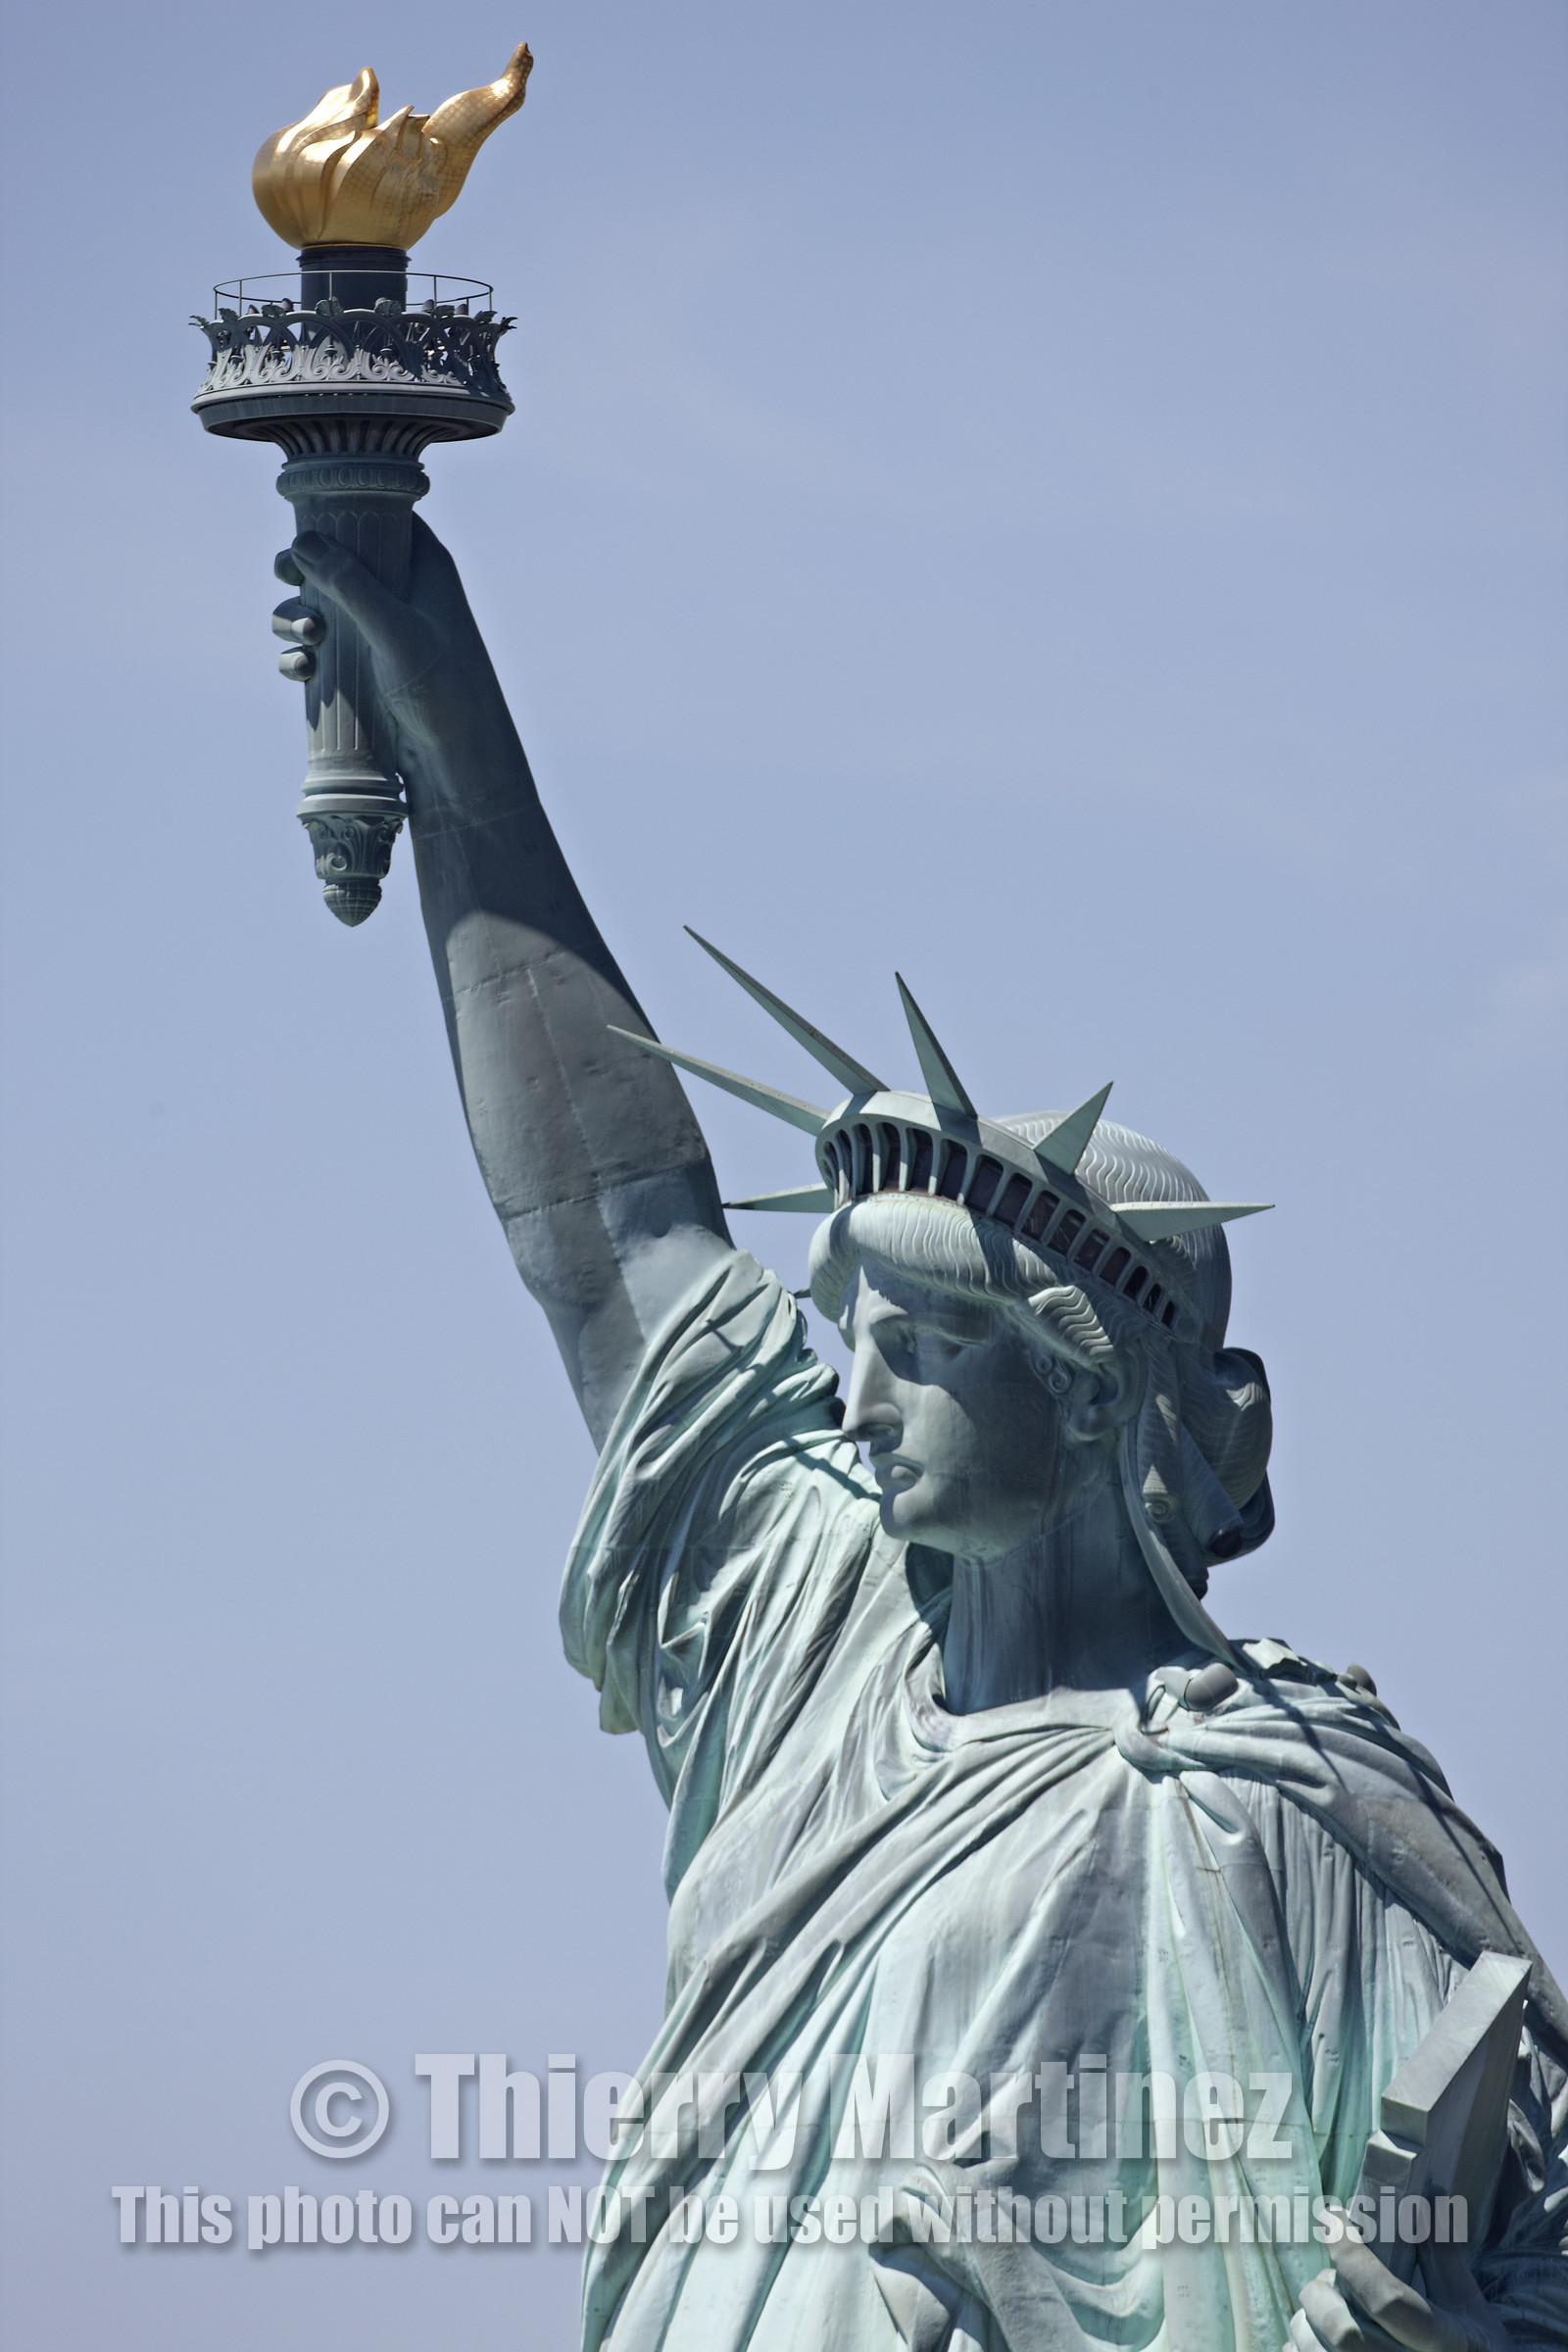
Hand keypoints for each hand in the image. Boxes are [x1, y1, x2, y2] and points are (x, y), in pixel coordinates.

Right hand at [269, 516, 527, 821]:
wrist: (460, 763)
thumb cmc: (445, 691)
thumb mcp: (396, 631)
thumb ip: (352, 586)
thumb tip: (302, 543)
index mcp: (424, 567)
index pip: (380, 517)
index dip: (339, 515)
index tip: (303, 526)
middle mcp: (401, 594)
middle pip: (337, 560)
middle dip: (304, 570)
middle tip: (287, 576)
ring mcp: (379, 634)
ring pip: (319, 607)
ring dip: (297, 617)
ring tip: (307, 638)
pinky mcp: (363, 672)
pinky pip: (319, 652)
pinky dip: (301, 656)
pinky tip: (300, 671)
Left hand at [1285, 2215, 1512, 2350]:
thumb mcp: (1473, 2312)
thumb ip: (1445, 2260)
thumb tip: (1429, 2196)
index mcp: (1446, 2344)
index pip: (1386, 2297)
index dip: (1351, 2253)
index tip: (1333, 2218)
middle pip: (1343, 2331)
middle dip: (1320, 2293)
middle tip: (1324, 2280)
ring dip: (1305, 2325)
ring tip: (1319, 2312)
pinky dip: (1297, 2351)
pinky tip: (1310, 2341)